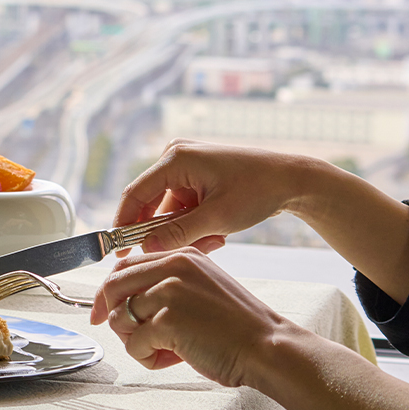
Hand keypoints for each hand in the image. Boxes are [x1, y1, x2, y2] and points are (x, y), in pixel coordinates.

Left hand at [91, 248, 295, 386]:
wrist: (268, 347)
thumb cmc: (236, 327)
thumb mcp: (201, 287)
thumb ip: (166, 285)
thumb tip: (122, 300)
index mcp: (181, 256)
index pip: (124, 266)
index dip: (107, 292)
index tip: (102, 312)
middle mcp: (172, 267)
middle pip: (113, 288)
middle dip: (112, 317)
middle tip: (132, 337)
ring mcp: (168, 292)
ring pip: (120, 319)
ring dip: (137, 342)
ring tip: (166, 350)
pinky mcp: (167, 321)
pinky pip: (134, 344)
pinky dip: (148, 358)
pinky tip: (173, 359)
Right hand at [115, 139, 306, 253]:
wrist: (291, 180)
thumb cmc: (258, 191)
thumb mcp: (218, 218)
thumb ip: (179, 234)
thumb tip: (146, 248)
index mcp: (175, 159)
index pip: (134, 195)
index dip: (123, 224)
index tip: (118, 252)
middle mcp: (174, 157)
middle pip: (148, 204)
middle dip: (163, 232)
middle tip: (180, 253)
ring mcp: (182, 166)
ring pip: (165, 211)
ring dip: (182, 232)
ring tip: (215, 240)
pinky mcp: (192, 177)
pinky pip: (179, 208)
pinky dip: (191, 225)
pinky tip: (216, 233)